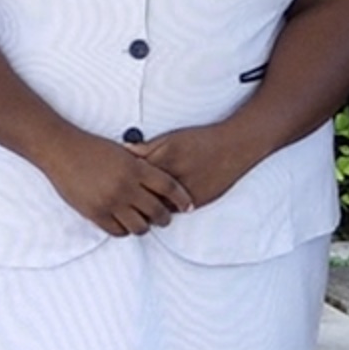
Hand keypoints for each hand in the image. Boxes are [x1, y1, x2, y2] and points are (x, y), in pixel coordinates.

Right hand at [38, 131, 195, 236]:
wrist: (61, 150)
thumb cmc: (90, 148)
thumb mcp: (122, 153)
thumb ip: (140, 167)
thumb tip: (159, 184)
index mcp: (135, 168)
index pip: (169, 187)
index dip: (182, 198)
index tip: (188, 205)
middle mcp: (126, 187)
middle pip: (157, 211)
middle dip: (165, 218)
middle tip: (165, 219)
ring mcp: (110, 201)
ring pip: (139, 226)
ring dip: (145, 227)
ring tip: (144, 223)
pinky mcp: (95, 213)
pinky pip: (117, 231)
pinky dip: (124, 230)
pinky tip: (124, 224)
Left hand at [135, 123, 264, 209]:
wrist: (233, 148)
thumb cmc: (202, 141)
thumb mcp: (171, 138)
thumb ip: (147, 147)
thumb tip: (125, 151)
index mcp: (165, 159)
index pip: (135, 175)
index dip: (123, 179)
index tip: (115, 181)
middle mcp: (175, 178)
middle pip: (144, 195)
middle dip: (132, 198)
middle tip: (122, 197)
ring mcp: (186, 193)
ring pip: (158, 207)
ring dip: (148, 207)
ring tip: (137, 205)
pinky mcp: (197, 202)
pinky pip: (175, 212)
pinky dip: (165, 209)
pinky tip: (158, 206)